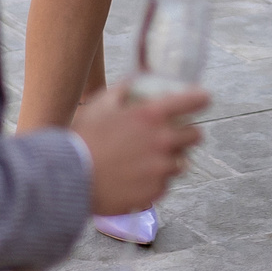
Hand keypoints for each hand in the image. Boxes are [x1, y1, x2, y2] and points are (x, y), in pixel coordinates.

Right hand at [72, 84, 207, 214]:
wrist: (68, 179)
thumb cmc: (83, 138)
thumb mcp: (101, 104)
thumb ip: (125, 89)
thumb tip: (137, 79)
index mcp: (151, 115)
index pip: (193, 101)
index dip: (201, 98)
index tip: (203, 99)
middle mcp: (162, 141)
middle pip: (195, 135)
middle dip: (187, 133)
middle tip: (173, 135)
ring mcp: (160, 169)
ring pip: (181, 162)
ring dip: (170, 160)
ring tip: (148, 160)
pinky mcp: (154, 192)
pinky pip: (164, 184)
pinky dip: (155, 181)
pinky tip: (136, 178)